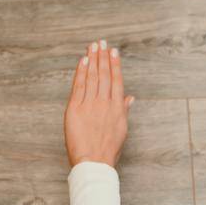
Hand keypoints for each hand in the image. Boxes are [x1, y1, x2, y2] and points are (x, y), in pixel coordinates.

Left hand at [64, 40, 132, 167]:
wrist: (94, 162)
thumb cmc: (108, 150)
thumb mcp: (121, 130)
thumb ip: (124, 110)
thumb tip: (130, 98)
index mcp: (118, 108)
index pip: (117, 81)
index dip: (115, 64)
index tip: (113, 52)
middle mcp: (105, 103)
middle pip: (104, 75)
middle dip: (103, 57)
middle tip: (101, 42)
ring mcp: (90, 105)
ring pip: (92, 77)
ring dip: (92, 60)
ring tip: (93, 46)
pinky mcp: (75, 109)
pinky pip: (79, 86)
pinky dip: (81, 72)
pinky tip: (83, 61)